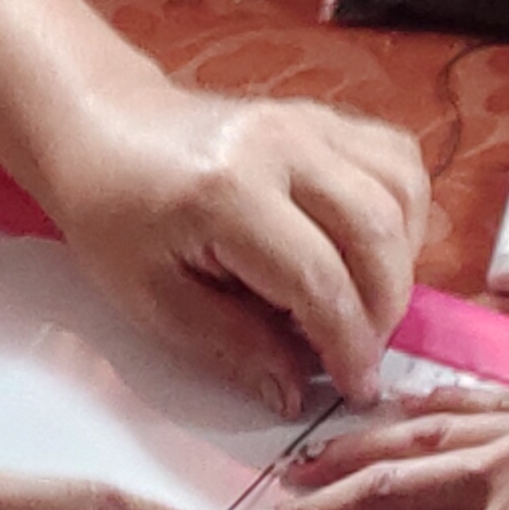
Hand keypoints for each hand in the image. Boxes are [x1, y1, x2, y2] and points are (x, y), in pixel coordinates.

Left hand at [29, 82, 434, 411]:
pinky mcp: (325, 117)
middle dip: (383, 310)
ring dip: (400, 261)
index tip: (357, 389)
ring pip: (400, 190)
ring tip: (366, 305)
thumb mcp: (153, 299)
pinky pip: (396, 160)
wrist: (107, 132)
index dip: (348, 344)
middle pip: (375, 231)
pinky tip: (371, 252)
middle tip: (362, 356)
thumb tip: (297, 392)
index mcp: (228, 193)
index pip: (319, 278)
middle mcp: (281, 145)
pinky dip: (402, 213)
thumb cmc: (116, 217)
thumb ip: (232, 345)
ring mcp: (309, 120)